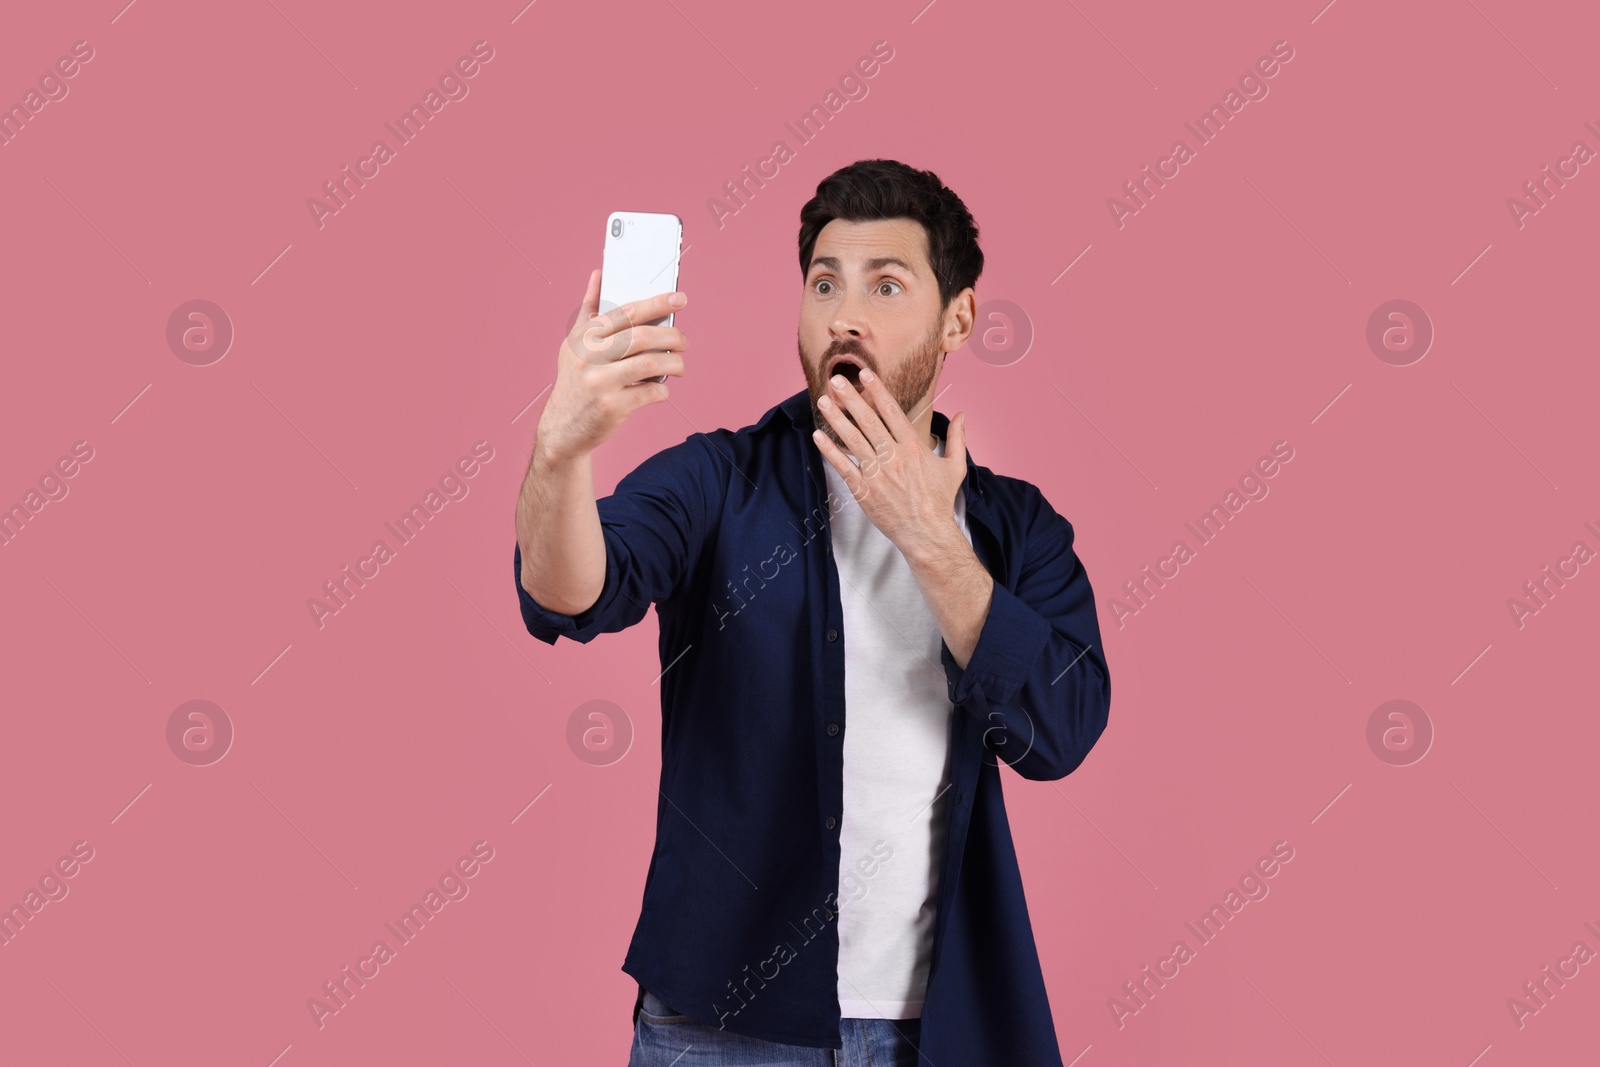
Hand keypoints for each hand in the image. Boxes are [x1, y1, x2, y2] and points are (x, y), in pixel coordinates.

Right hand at [535, 269, 687, 463]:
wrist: (562, 428)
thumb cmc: (575, 381)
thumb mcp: (574, 344)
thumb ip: (589, 309)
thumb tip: (599, 274)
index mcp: (584, 337)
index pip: (626, 312)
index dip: (657, 303)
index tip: (680, 298)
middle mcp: (589, 357)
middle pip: (642, 336)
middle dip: (672, 336)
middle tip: (684, 341)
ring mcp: (600, 382)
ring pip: (650, 363)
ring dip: (674, 363)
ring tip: (680, 365)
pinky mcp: (612, 407)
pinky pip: (650, 392)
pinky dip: (663, 389)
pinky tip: (662, 388)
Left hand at [813, 368, 967, 559]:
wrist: (926, 533)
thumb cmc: (940, 500)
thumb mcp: (955, 466)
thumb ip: (957, 437)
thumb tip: (963, 414)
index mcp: (913, 447)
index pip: (892, 412)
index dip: (877, 390)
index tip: (865, 374)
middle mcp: (894, 457)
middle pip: (868, 420)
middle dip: (850, 398)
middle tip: (835, 381)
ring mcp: (877, 474)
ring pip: (852, 440)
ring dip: (836, 419)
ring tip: (823, 401)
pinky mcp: (864, 491)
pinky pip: (843, 466)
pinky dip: (829, 450)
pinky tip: (818, 436)